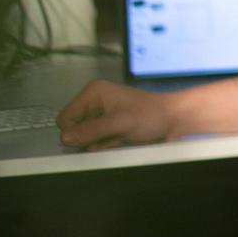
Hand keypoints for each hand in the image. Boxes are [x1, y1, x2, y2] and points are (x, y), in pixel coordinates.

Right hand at [57, 79, 176, 149]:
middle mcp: (94, 101)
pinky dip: (106, 144)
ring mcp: (101, 113)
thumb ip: (91, 131)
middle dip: (88, 138)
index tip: (92, 139)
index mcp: (93, 92)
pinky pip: (96, 139)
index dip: (74, 133)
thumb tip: (64, 138)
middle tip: (109, 137)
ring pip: (84, 136)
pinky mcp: (109, 124)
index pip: (65, 118)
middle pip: (73, 128)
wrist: (173, 120)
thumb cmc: (149, 116)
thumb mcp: (119, 124)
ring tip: (118, 137)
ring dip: (98, 142)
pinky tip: (120, 140)